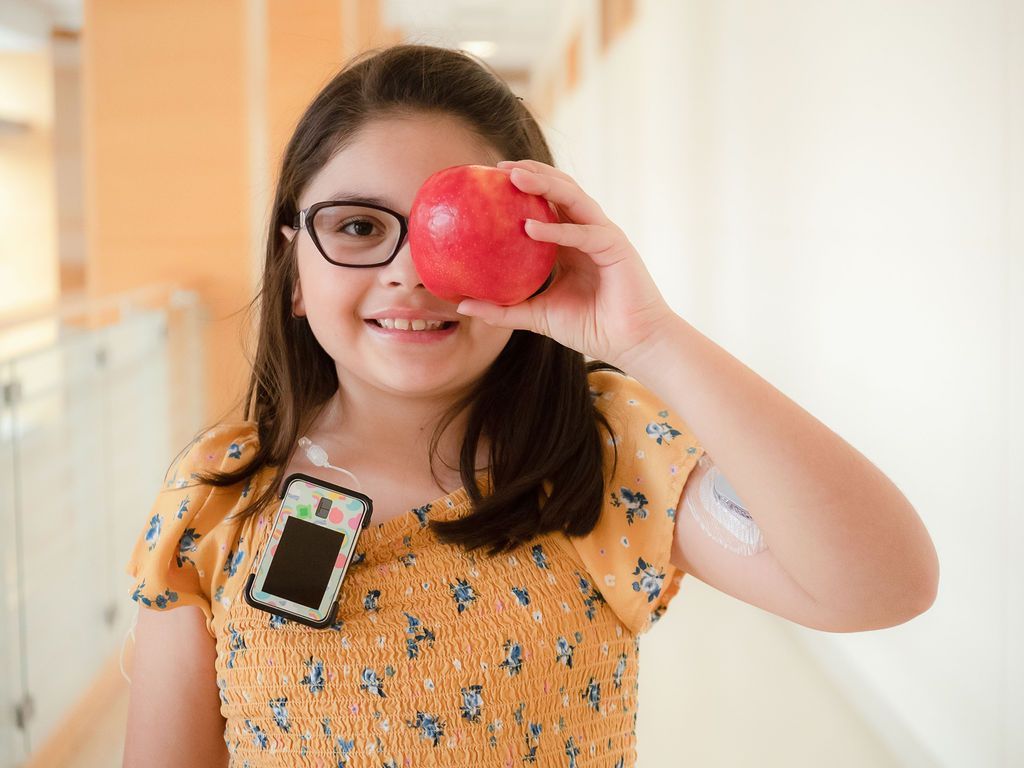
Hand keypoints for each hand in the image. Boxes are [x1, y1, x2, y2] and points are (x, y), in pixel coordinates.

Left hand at [455, 159, 676, 366]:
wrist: (631, 344)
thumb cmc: (591, 328)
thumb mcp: (538, 316)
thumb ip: (503, 309)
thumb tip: (462, 305)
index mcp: (571, 242)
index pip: (546, 204)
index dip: (521, 188)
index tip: (487, 181)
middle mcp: (586, 232)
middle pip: (559, 190)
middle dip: (531, 173)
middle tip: (497, 167)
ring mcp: (603, 235)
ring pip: (573, 198)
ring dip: (544, 184)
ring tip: (514, 177)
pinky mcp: (616, 247)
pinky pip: (583, 233)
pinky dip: (558, 229)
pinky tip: (530, 227)